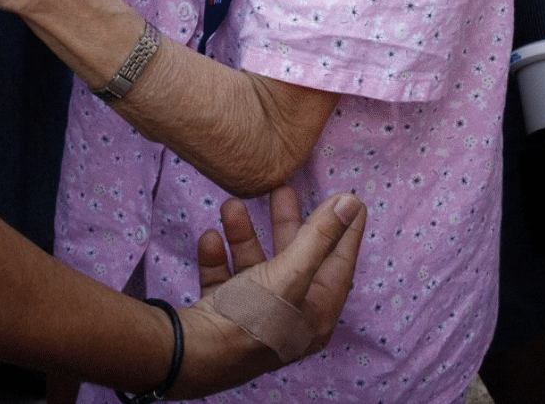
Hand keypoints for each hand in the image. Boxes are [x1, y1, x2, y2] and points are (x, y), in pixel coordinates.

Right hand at [172, 188, 366, 393]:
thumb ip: (319, 236)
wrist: (192, 355)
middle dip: (287, 223)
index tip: (351, 200)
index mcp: (316, 312)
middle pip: (295, 260)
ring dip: (243, 235)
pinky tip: (210, 238)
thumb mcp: (290, 273)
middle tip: (283, 189)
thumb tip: (350, 203)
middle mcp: (288, 315)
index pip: (339, 263)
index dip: (345, 230)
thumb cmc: (250, 318)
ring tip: (232, 205)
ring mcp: (254, 315)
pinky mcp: (223, 314)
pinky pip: (224, 278)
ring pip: (255, 265)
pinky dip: (218, 257)